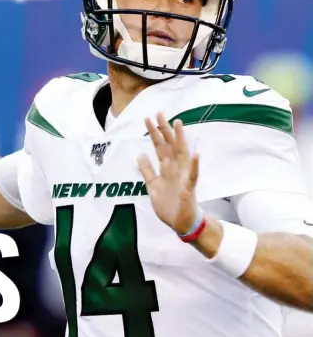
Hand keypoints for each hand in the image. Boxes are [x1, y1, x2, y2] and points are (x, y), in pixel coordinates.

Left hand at [137, 113, 199, 234]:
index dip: (154, 133)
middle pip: (170, 146)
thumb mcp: (152, 186)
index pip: (160, 147)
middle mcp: (176, 169)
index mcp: (167, 168)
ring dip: (180, 139)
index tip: (148, 119)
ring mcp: (183, 177)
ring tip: (178, 124)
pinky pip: (193, 176)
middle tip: (159, 113)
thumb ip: (147, 171)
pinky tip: (195, 154)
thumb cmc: (168, 204)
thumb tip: (140, 155)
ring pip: (182, 155)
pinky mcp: (189, 189)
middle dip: (164, 130)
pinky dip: (194, 165)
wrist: (180, 223)